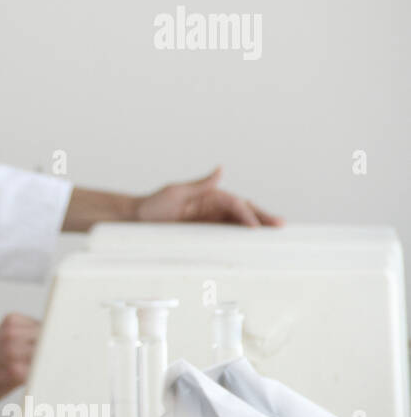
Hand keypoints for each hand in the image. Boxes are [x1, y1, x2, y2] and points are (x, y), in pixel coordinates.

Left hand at [136, 167, 282, 226]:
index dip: (246, 213)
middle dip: (262, 217)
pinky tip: (251, 246)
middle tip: (280, 225)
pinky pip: (226, 235)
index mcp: (209, 195)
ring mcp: (210, 220)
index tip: (255, 225)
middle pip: (242, 212)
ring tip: (274, 236)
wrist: (136, 220)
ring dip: (255, 229)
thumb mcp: (175, 192)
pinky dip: (240, 239)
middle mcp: (213, 206)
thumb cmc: (153, 205)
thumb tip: (220, 170)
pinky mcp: (204, 233)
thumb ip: (200, 184)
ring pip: (238, 224)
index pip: (234, 203)